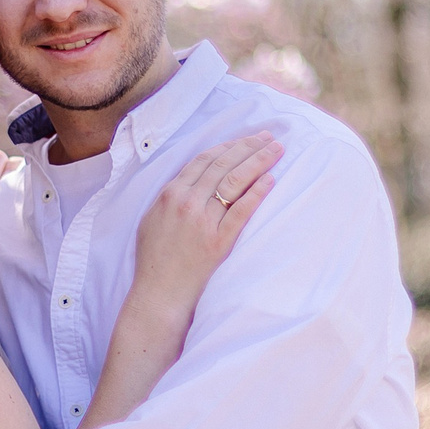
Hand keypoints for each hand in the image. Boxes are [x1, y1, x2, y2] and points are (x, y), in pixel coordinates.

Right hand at [130, 135, 280, 322]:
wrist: (159, 292)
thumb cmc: (154, 258)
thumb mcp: (153, 218)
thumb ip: (171, 196)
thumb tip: (193, 179)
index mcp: (170, 194)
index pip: (204, 160)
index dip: (228, 146)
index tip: (246, 138)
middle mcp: (186, 203)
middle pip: (223, 165)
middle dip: (249, 146)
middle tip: (270, 137)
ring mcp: (203, 221)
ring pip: (235, 181)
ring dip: (258, 161)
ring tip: (277, 150)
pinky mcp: (219, 241)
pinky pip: (241, 211)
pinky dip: (257, 192)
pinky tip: (271, 179)